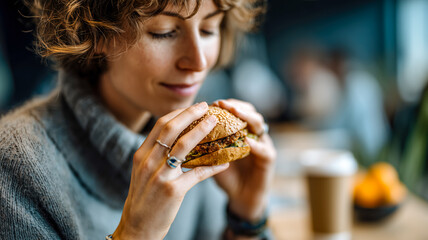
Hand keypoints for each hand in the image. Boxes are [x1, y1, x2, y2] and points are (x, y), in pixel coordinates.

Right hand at [113, 102, 228, 239]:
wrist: (138, 227)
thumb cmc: (144, 199)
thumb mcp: (143, 172)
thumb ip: (156, 155)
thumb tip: (178, 139)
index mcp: (141, 155)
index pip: (161, 125)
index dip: (180, 113)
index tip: (195, 107)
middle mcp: (148, 162)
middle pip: (171, 129)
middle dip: (190, 114)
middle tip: (206, 106)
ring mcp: (160, 176)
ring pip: (184, 146)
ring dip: (202, 131)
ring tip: (215, 122)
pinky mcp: (172, 191)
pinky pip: (197, 173)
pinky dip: (212, 166)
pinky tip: (225, 163)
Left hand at [212, 99, 275, 220]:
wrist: (240, 196)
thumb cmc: (226, 175)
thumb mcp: (213, 156)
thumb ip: (204, 143)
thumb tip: (183, 131)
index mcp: (240, 130)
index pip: (236, 109)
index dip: (225, 104)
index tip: (210, 103)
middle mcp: (253, 133)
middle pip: (249, 111)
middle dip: (235, 105)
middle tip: (222, 103)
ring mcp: (263, 144)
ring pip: (259, 124)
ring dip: (247, 117)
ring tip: (234, 113)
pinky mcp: (269, 160)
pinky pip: (265, 150)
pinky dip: (256, 145)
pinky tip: (247, 142)